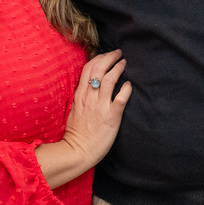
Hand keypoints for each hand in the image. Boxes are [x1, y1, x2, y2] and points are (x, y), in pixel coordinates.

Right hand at [62, 50, 131, 169]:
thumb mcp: (74, 109)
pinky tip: (129, 84)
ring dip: (118, 68)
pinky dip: (126, 88)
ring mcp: (100, 106)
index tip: (107, 54)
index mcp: (80, 95)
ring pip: (110, 79)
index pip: (88, 68)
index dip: (99, 58)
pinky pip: (121, 98)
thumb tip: (91, 85)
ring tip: (124, 63)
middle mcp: (90, 97)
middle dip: (110, 57)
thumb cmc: (77, 133)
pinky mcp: (111, 116)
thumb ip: (82, 96)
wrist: (77, 151)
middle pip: (99, 69)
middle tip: (119, 53)